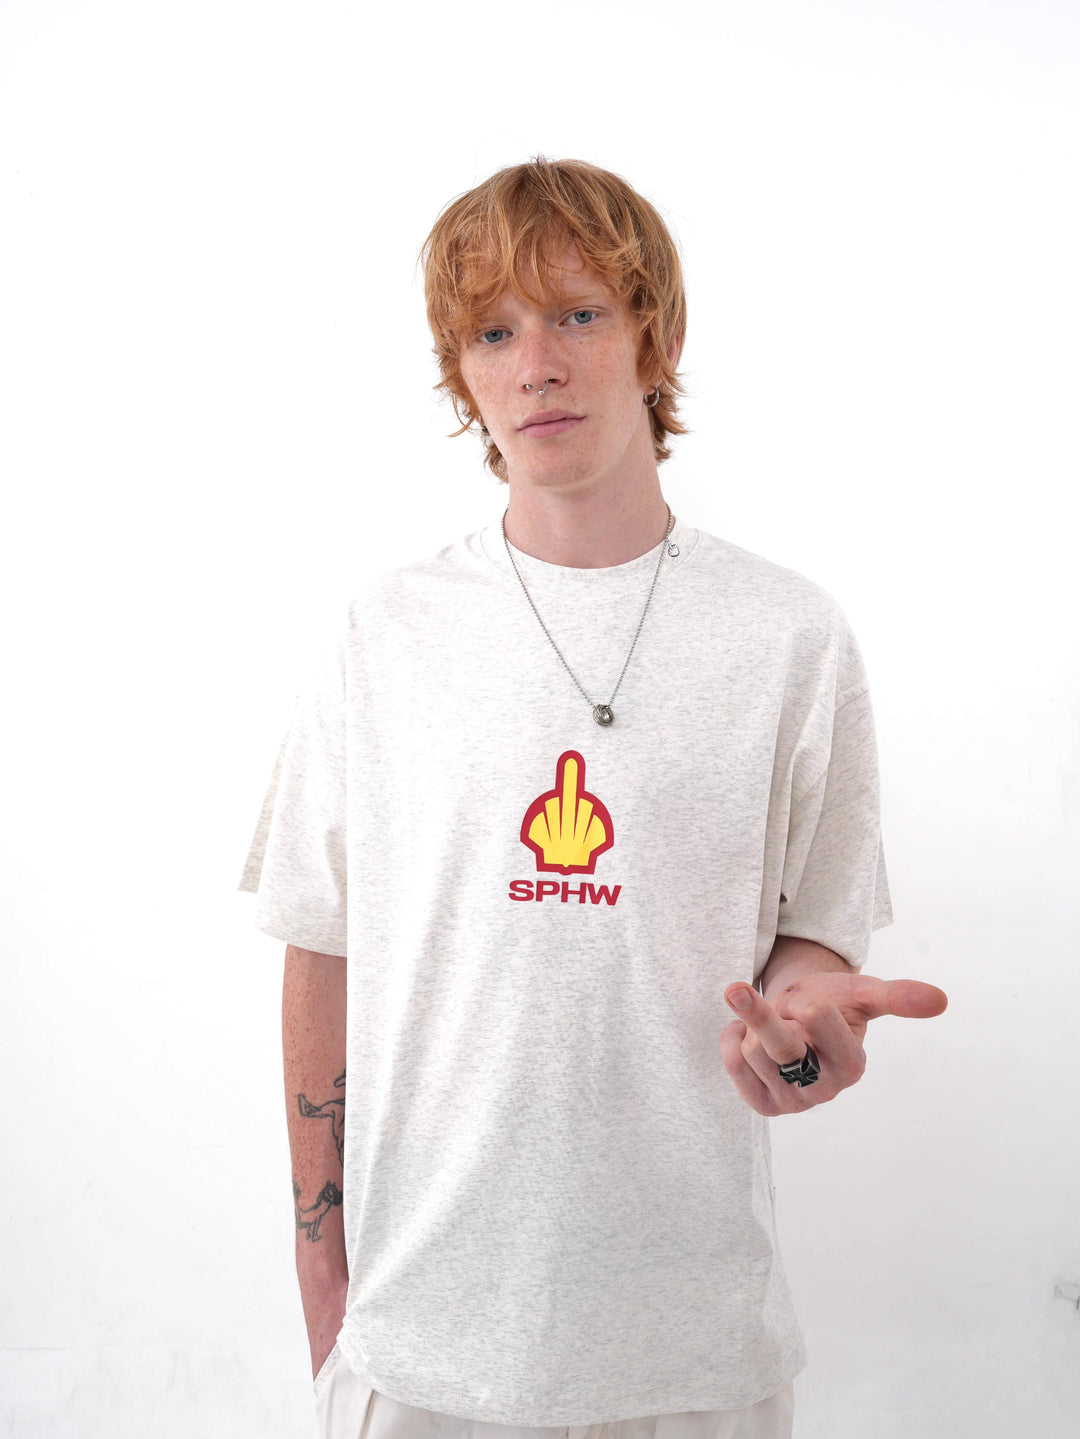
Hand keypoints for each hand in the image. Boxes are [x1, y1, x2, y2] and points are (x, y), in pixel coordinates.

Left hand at [719, 971, 947, 1115]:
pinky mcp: (763, 1104)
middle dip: (757, 1011)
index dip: (806, 1000)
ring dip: (754, 1025)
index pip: (816, 1018)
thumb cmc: (831, 1001)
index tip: (810, 1000)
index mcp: (852, 1065)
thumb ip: (897, 997)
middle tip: (735, 988)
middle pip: (781, 1044)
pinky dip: (733, 1039)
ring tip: (774, 1025)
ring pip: (752, 1049)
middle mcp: (824, 1090)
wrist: (796, 1014)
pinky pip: (733, 1064)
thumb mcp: (863, 994)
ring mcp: (792, 1102)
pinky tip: (747, 1035)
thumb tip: (940, 1000)